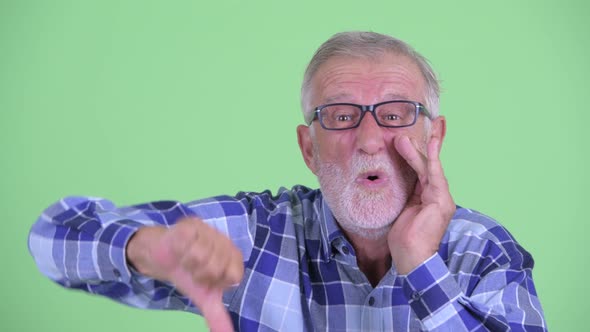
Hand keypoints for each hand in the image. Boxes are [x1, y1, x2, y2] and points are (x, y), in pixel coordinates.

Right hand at [127, 217, 243, 331]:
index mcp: (234, 257)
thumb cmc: (188, 274)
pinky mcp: (191, 224)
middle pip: (216, 267)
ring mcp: (209, 231)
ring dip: (187, 263)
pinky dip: (179, 251)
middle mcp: (225, 241)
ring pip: (200, 255)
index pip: (234, 276)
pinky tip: (180, 248)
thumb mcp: (203, 297)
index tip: (208, 279)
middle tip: (194, 269)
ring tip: (186, 258)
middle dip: (199, 275)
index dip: (216, 283)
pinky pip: (187, 243)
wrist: (162, 257)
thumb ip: (217, 316)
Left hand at [388, 135, 455, 274]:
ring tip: (405, 134)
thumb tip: (392, 173)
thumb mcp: (401, 208)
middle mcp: (439, 194)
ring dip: (419, 148)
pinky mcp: (440, 201)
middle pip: (433, 162)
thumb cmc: (403, 238)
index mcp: (429, 196)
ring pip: (429, 166)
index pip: (428, 167)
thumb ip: (403, 190)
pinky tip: (422, 144)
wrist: (411, 258)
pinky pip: (432, 174)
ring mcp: (442, 197)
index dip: (428, 148)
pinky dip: (427, 158)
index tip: (429, 130)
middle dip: (434, 140)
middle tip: (436, 119)